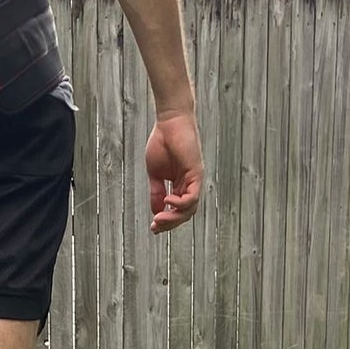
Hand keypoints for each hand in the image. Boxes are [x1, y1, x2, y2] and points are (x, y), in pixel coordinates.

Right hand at [145, 110, 202, 232]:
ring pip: (189, 210)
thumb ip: (156, 192)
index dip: (166, 222)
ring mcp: (194, 180)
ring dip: (174, 218)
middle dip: (169, 224)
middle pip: (184, 214)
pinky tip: (168, 201)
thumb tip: (156, 211)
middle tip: (155, 227)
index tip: (152, 227)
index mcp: (180, 185)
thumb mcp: (155, 173)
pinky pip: (192, 197)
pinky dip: (180, 203)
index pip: (177, 211)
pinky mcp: (196, 173)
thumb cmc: (162, 141)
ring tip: (159, 219)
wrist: (170, 121)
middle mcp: (189, 185)